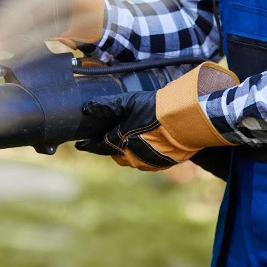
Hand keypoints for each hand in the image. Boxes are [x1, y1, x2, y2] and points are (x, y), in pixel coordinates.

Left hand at [75, 62, 238, 170]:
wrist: (185, 120)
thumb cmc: (156, 108)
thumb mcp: (129, 102)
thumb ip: (107, 106)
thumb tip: (87, 108)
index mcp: (121, 141)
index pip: (99, 145)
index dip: (89, 145)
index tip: (80, 145)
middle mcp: (132, 156)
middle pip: (115, 154)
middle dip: (111, 147)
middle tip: (110, 137)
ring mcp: (148, 162)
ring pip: (131, 159)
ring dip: (128, 151)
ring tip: (131, 139)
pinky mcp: (162, 164)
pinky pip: (146, 162)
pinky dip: (143, 154)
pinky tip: (148, 144)